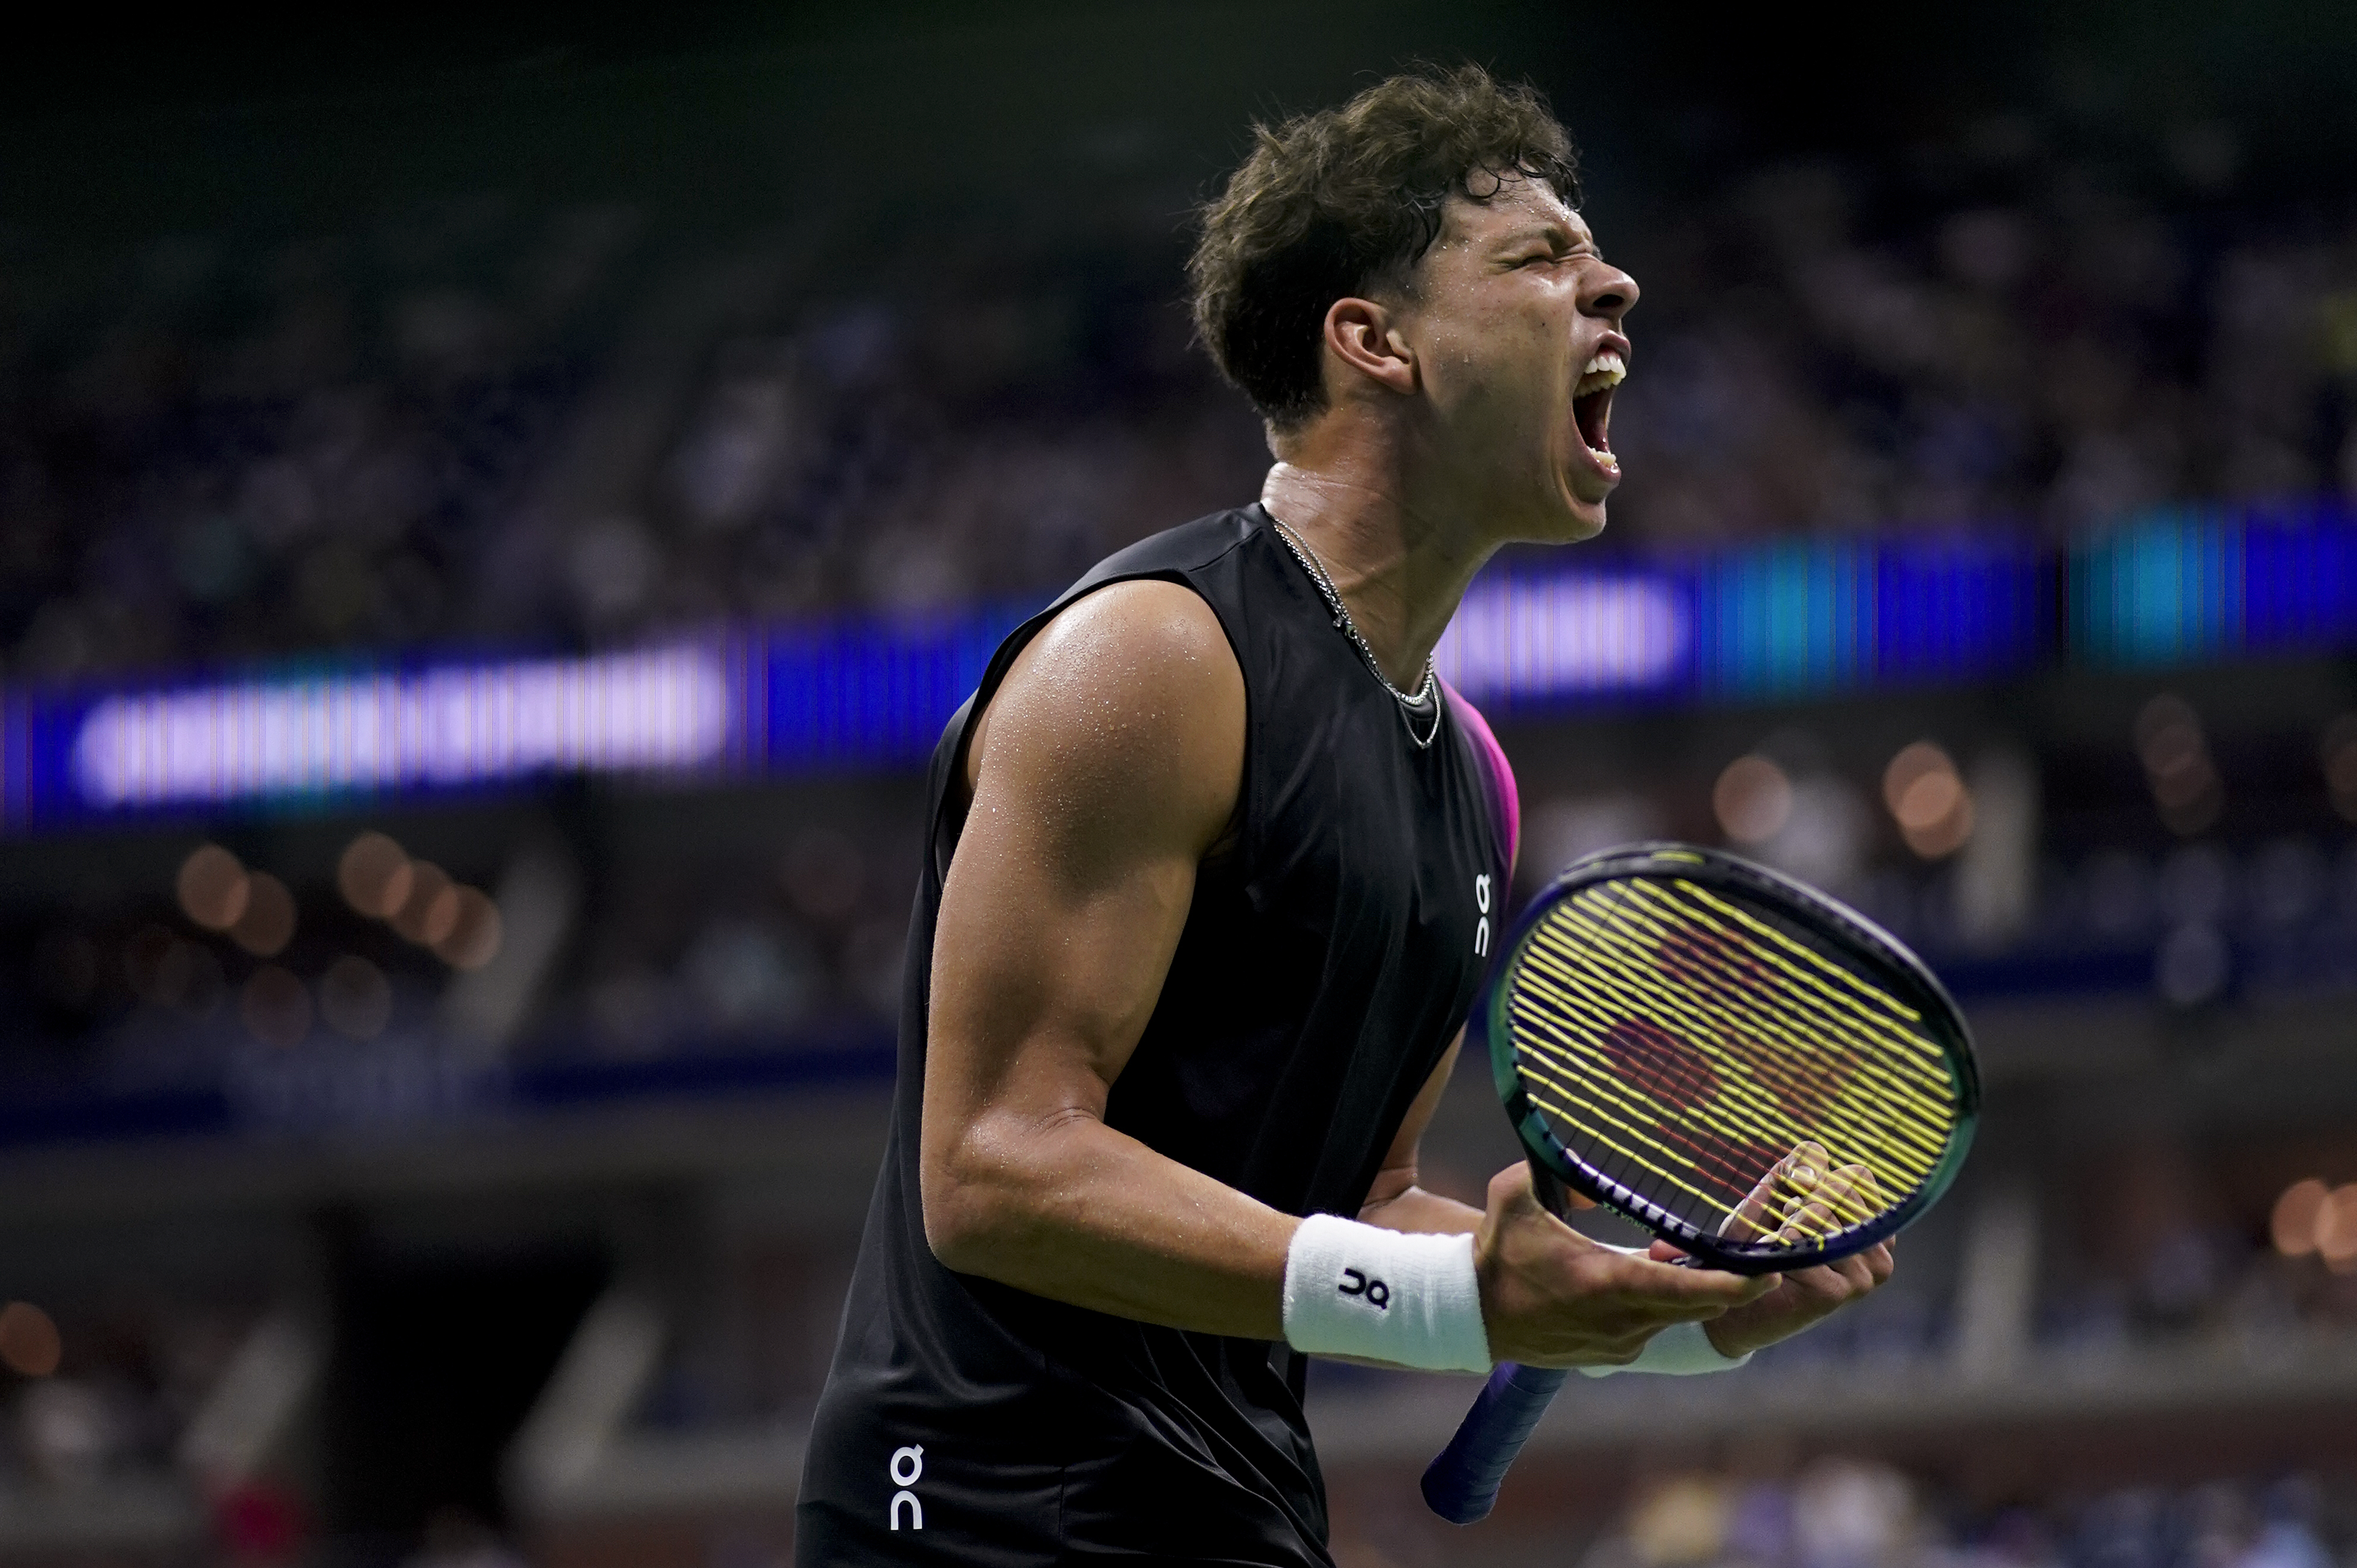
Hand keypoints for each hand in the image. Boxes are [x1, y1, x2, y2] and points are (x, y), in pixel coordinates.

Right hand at [1474, 1163, 1775, 1368]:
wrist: (1472, 1313)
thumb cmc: (1496, 1250)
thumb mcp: (1516, 1193)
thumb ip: (1557, 1172)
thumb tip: (1594, 1175)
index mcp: (1606, 1282)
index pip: (1687, 1287)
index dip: (1736, 1283)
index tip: (1772, 1274)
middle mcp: (1621, 1321)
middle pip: (1698, 1305)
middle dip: (1729, 1283)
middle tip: (1758, 1259)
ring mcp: (1619, 1344)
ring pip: (1677, 1316)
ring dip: (1690, 1291)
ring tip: (1686, 1258)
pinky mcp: (1612, 1356)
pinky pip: (1653, 1328)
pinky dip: (1662, 1306)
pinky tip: (1646, 1282)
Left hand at [1668, 1142, 1894, 1358]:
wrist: (1731, 1295)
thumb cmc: (1756, 1239)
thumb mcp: (1776, 1193)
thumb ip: (1799, 1168)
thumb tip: (1809, 1176)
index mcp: (1873, 1226)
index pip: (1857, 1176)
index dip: (1816, 1179)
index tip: (1793, 1202)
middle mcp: (1879, 1252)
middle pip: (1840, 1192)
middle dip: (1797, 1202)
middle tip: (1784, 1233)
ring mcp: (1862, 1276)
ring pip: (1819, 1215)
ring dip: (1785, 1227)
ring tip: (1779, 1252)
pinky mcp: (1836, 1293)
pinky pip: (1801, 1245)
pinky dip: (1775, 1249)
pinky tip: (1774, 1270)